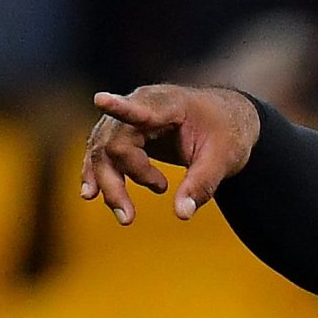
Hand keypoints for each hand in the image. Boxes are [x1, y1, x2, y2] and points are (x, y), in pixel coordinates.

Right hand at [80, 83, 261, 225]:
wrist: (225, 119)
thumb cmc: (226, 134)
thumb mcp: (222, 160)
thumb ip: (202, 185)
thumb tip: (182, 214)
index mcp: (169, 104)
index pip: (140, 109)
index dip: (119, 107)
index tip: (100, 100)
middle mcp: (141, 104)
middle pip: (115, 143)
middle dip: (116, 182)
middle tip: (129, 218)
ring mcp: (128, 118)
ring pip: (104, 151)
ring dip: (108, 184)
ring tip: (125, 216)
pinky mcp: (124, 131)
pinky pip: (103, 152)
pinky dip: (98, 173)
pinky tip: (91, 193)